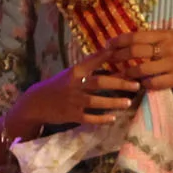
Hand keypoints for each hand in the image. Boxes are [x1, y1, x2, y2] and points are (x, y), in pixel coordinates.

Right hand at [11, 51, 139, 135]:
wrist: (36, 103)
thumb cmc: (57, 86)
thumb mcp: (69, 74)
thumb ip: (87, 68)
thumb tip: (110, 58)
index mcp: (74, 72)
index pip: (93, 61)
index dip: (108, 57)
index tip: (125, 53)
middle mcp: (74, 85)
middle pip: (100, 82)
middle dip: (120, 83)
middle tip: (136, 85)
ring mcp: (73, 101)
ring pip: (96, 101)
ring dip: (114, 102)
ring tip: (128, 102)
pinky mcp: (71, 115)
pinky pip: (89, 117)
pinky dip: (101, 119)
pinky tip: (113, 118)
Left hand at [103, 28, 172, 93]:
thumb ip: (153, 39)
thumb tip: (127, 40)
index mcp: (164, 35)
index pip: (135, 36)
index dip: (118, 41)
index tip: (106, 45)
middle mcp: (167, 47)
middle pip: (135, 51)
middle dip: (118, 57)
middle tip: (108, 61)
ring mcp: (172, 63)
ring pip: (142, 69)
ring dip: (128, 74)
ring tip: (121, 76)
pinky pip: (154, 82)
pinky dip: (145, 84)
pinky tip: (141, 84)